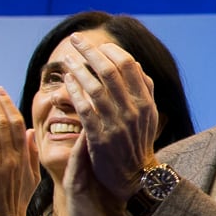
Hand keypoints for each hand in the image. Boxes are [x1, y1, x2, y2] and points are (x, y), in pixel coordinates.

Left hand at [54, 35, 158, 202]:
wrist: (133, 176)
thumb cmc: (137, 142)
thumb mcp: (149, 115)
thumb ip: (144, 89)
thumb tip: (135, 63)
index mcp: (146, 102)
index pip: (129, 65)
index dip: (111, 50)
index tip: (98, 45)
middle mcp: (133, 110)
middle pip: (110, 70)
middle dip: (90, 50)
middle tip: (76, 39)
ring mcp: (116, 123)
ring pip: (94, 87)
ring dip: (77, 68)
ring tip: (67, 59)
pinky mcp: (99, 136)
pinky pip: (83, 107)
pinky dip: (74, 91)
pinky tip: (67, 81)